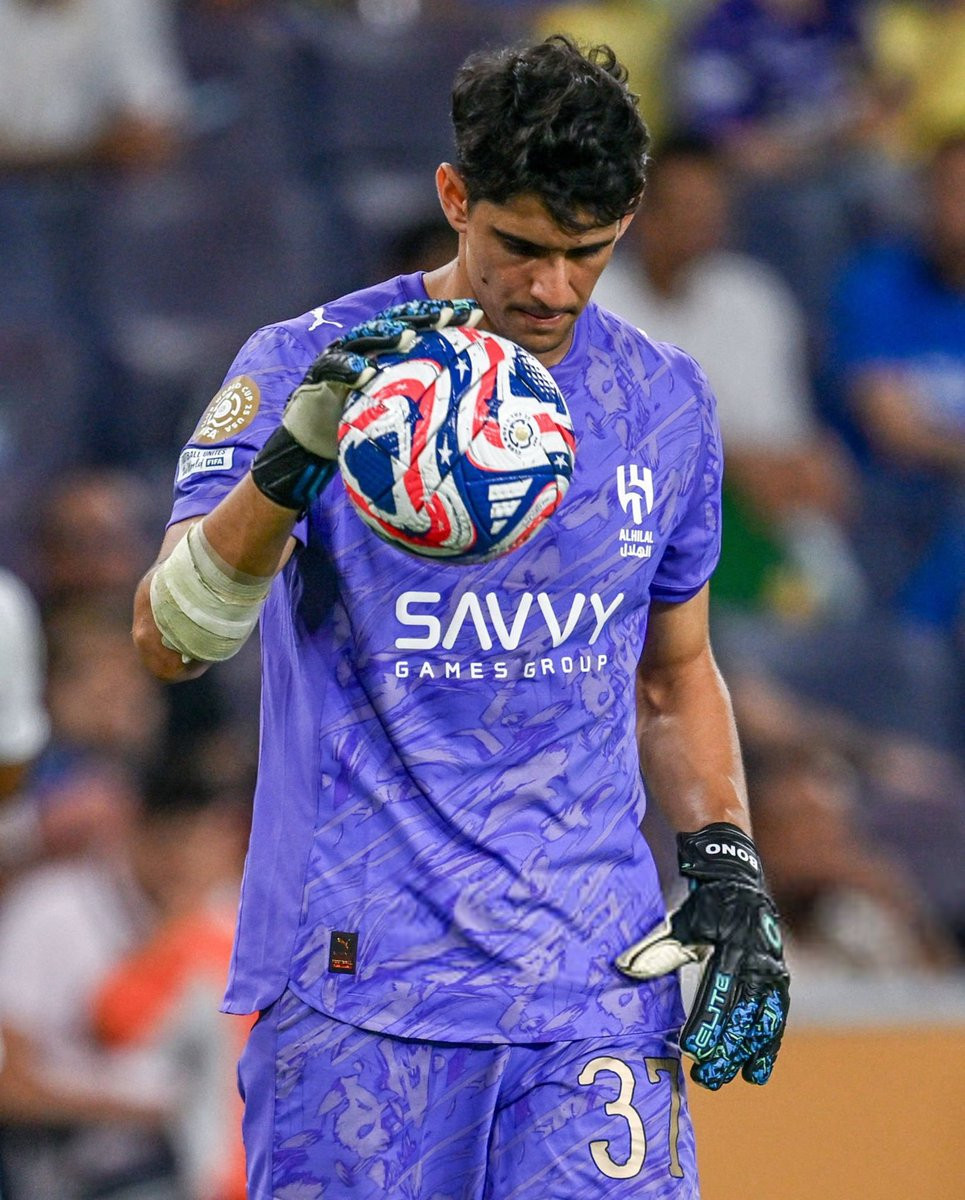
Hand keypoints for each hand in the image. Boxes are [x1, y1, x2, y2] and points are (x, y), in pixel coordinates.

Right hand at [251, 299, 482, 510]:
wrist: (313, 442)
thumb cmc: (361, 427)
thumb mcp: (399, 414)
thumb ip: (427, 405)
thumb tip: (474, 416)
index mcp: (388, 351)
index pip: (421, 328)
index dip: (446, 318)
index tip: (475, 315)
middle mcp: (366, 346)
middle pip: (398, 324)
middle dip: (424, 317)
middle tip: (450, 315)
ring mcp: (342, 357)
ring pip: (365, 339)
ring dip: (386, 335)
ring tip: (407, 335)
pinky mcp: (320, 375)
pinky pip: (335, 369)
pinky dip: (349, 368)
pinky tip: (366, 371)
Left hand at [615, 823, 788, 1089]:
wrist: (737, 878)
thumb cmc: (702, 907)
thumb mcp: (680, 922)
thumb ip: (656, 949)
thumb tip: (625, 969)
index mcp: (728, 945)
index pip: (717, 991)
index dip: (705, 1022)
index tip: (691, 1050)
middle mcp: (756, 958)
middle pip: (742, 1012)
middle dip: (727, 1047)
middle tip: (709, 1076)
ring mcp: (771, 967)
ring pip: (765, 1017)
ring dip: (753, 1050)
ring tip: (743, 1078)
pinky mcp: (779, 974)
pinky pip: (776, 1013)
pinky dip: (769, 1041)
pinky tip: (760, 1067)